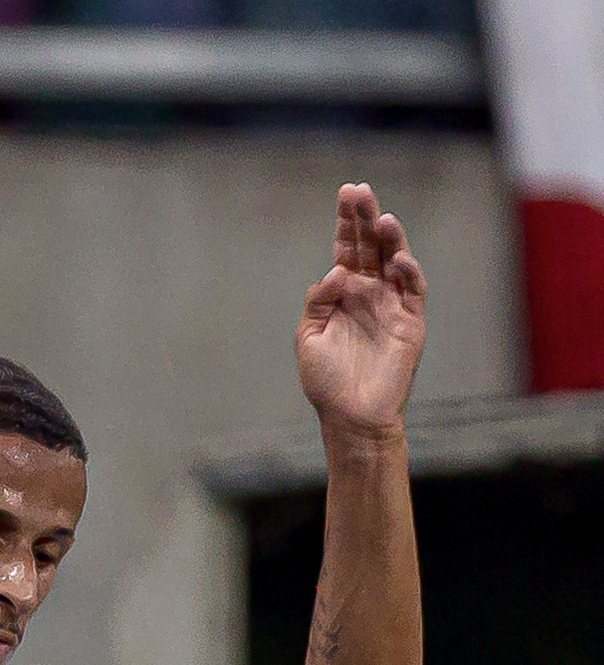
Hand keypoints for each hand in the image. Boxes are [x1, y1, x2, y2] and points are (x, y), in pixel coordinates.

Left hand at [296, 183, 425, 440]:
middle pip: (370, 247)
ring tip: (380, 218)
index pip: (347, 250)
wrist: (351, 415)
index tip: (345, 193)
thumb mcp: (309, 337)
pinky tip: (395, 258)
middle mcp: (369, 293)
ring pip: (394, 261)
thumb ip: (317, 302)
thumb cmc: (327, 381)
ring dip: (389, 239)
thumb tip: (336, 271)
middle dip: (364, 218)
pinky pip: (412, 290)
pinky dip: (406, 272)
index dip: (345, 224)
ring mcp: (392, 305)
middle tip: (359, 190)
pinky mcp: (411, 321)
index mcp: (343, 295)